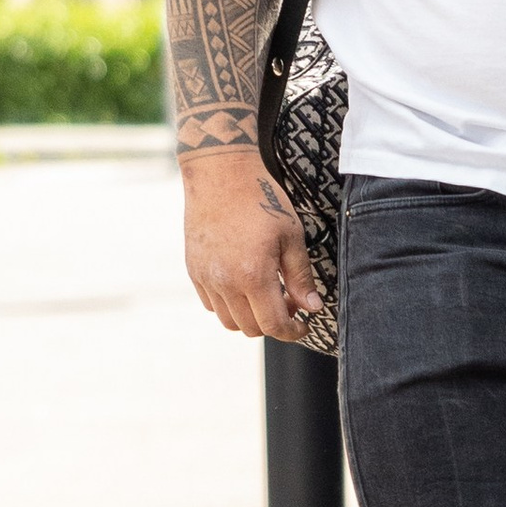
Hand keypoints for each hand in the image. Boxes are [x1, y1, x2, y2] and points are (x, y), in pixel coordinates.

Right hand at [182, 146, 318, 339]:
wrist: (220, 174)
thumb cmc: (262, 200)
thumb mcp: (291, 237)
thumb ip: (301, 277)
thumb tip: (312, 308)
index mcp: (252, 276)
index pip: (273, 325)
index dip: (293, 332)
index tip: (304, 325)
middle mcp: (224, 282)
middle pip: (250, 328)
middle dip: (274, 323)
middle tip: (289, 301)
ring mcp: (205, 277)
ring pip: (228, 321)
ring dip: (250, 317)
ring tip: (266, 292)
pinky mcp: (193, 270)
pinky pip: (211, 304)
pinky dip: (230, 304)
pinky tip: (244, 283)